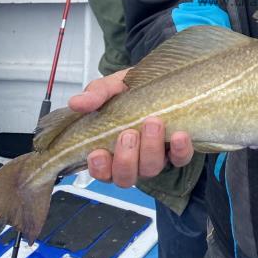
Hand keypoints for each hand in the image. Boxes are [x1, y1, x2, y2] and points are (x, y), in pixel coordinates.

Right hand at [68, 70, 193, 187]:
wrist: (160, 80)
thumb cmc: (131, 89)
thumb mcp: (112, 87)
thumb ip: (96, 95)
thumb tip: (76, 102)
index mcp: (110, 149)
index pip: (102, 172)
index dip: (100, 168)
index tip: (98, 152)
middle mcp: (132, 160)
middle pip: (126, 177)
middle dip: (126, 158)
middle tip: (129, 133)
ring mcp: (155, 158)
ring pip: (151, 169)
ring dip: (151, 149)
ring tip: (153, 123)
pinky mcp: (178, 152)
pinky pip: (180, 159)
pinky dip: (180, 150)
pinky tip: (179, 135)